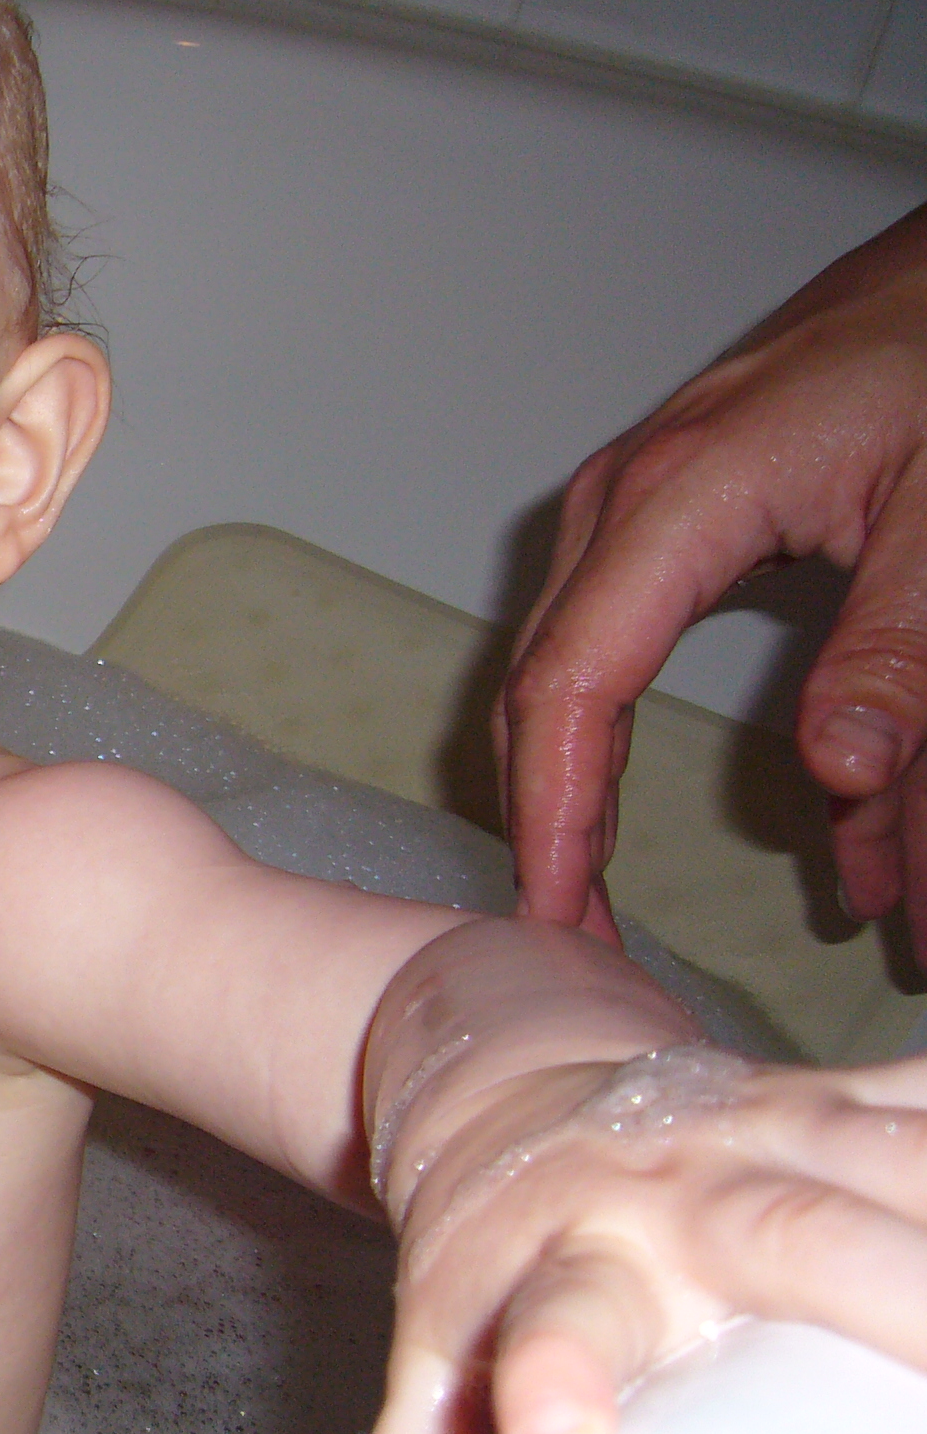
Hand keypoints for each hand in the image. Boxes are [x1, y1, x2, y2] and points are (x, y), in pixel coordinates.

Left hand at [237, 1047, 926, 1433]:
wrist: (501, 1084)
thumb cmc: (486, 1262)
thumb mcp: (425, 1381)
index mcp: (551, 1270)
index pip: (554, 1326)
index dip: (560, 1372)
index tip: (563, 1431)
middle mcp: (663, 1193)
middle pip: (788, 1241)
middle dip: (895, 1293)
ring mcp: (763, 1133)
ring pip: (901, 1161)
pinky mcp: (837, 1100)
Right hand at [500, 204, 926, 962]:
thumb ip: (899, 644)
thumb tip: (842, 773)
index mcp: (675, 498)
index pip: (574, 685)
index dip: (556, 811)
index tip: (557, 909)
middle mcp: (624, 504)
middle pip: (542, 690)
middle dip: (549, 823)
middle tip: (575, 934)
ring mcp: (631, 507)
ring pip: (567, 674)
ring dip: (584, 788)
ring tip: (601, 892)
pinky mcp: (660, 515)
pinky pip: (614, 643)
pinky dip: (629, 738)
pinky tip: (695, 806)